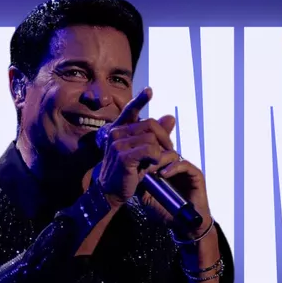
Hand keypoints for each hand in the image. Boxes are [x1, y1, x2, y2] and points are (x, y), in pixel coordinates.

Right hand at [95, 88, 180, 207]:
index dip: (140, 100)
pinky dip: (156, 159)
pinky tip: (151, 167)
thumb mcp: (142, 151)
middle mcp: (116, 133)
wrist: (111, 191)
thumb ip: (155, 134)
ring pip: (152, 139)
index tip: (149, 90)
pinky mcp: (123, 156)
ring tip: (156, 162)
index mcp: (118, 129)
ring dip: (160, 152)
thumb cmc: (127, 171)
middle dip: (165, 138)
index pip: (130, 110)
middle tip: (169, 150)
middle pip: (150, 125)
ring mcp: (118, 144)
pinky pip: (150, 150)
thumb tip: (170, 117)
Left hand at [142, 156, 211, 237]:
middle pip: (162, 153)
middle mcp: (174, 169)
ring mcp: (185, 171)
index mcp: (163, 172)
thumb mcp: (149, 200)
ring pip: (172, 156)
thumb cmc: (167, 213)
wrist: (184, 226)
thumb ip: (142, 188)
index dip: (144, 158)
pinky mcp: (195, 174)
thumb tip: (132, 176)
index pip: (154, 157)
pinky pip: (184, 165)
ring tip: (151, 169)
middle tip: (142, 163)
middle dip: (151, 157)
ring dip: (160, 161)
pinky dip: (173, 167)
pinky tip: (163, 174)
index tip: (134, 163)